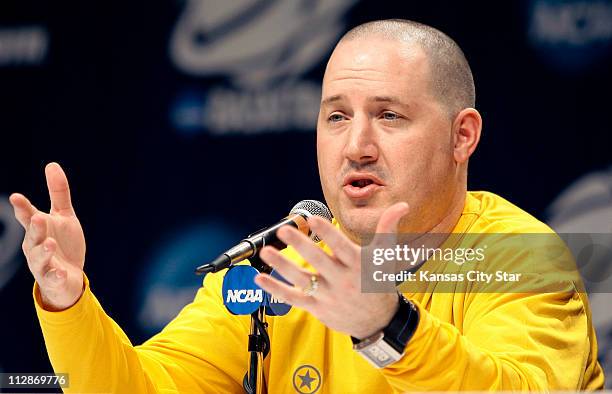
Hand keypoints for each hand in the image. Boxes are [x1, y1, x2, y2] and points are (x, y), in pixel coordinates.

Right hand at [10, 162, 85, 310]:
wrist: (67, 277)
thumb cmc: (62, 243)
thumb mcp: (63, 216)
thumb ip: (58, 192)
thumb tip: (52, 164)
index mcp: (37, 228)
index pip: (27, 216)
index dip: (22, 207)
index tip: (16, 197)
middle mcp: (35, 245)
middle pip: (33, 235)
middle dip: (35, 227)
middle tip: (38, 218)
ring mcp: (42, 263)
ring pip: (39, 257)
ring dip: (44, 250)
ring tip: (50, 243)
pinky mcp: (52, 278)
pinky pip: (52, 277)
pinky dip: (55, 274)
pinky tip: (60, 272)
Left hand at [254, 202, 408, 338]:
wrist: (378, 321)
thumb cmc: (378, 282)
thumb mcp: (385, 255)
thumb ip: (388, 228)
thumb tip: (403, 205)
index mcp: (357, 264)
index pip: (340, 246)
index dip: (327, 232)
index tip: (313, 218)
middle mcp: (342, 279)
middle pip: (318, 260)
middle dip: (300, 245)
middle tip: (284, 230)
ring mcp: (328, 295)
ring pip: (302, 279)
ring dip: (282, 266)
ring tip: (267, 252)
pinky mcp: (317, 307)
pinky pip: (294, 298)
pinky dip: (276, 289)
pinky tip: (261, 277)